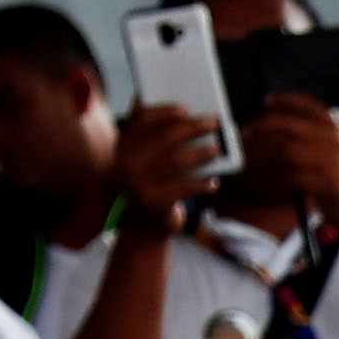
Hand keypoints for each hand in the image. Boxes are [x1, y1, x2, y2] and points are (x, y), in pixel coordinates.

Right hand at [112, 102, 225, 229]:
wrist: (139, 229)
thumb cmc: (147, 186)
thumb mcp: (141, 160)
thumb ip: (149, 135)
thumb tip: (177, 110)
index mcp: (122, 147)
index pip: (142, 120)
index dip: (165, 112)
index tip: (186, 109)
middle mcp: (127, 163)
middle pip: (164, 138)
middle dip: (192, 128)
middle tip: (213, 122)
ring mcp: (139, 183)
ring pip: (177, 161)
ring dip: (201, 153)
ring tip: (216, 149)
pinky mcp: (155, 203)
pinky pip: (185, 187)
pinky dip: (201, 184)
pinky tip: (213, 182)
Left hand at [242, 93, 338, 238]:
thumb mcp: (337, 150)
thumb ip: (318, 134)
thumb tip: (281, 117)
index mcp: (337, 130)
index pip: (310, 104)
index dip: (285, 99)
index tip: (266, 99)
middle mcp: (337, 141)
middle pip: (291, 126)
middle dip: (264, 126)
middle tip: (245, 131)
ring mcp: (335, 162)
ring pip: (288, 150)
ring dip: (263, 152)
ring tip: (249, 155)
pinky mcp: (330, 184)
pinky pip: (293, 176)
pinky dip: (275, 176)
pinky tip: (264, 177)